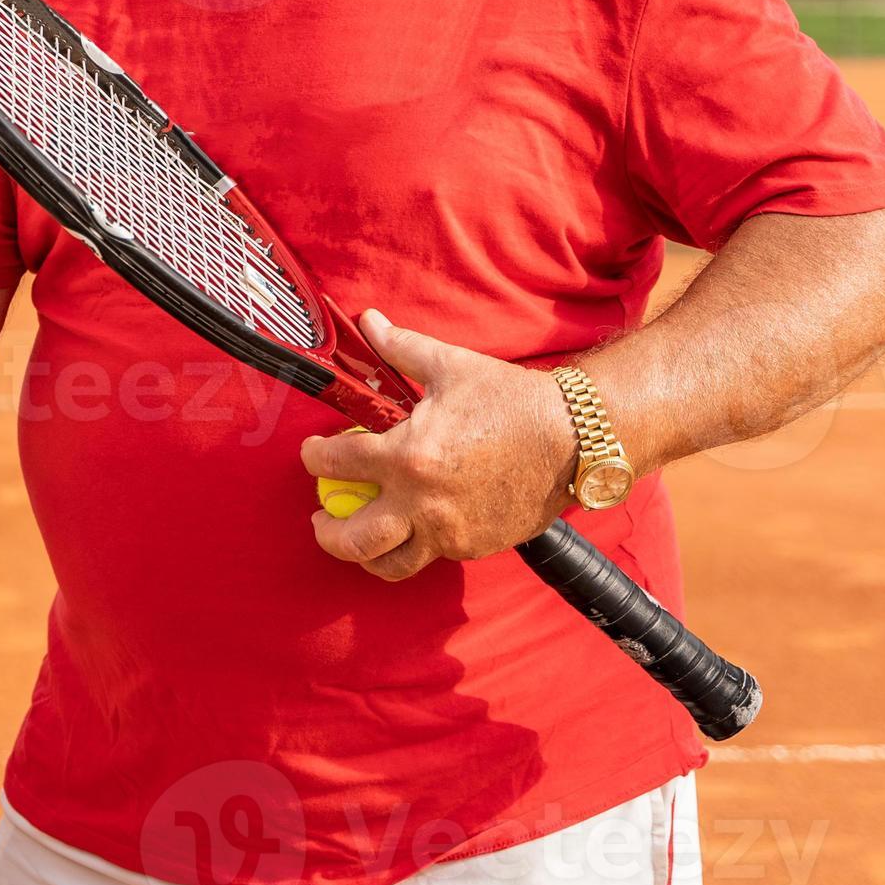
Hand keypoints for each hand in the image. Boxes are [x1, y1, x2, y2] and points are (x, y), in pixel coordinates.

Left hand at [298, 310, 580, 582]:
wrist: (573, 438)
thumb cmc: (508, 398)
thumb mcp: (448, 365)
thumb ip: (399, 347)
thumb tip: (368, 321)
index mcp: (407, 455)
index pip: (337, 463)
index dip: (314, 457)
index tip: (312, 453)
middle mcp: (422, 503)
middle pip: (353, 539)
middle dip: (326, 531)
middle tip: (320, 517)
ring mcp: (449, 531)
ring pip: (391, 564)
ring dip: (366, 555)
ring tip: (358, 537)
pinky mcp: (474, 546)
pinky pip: (432, 555)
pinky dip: (414, 544)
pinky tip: (411, 525)